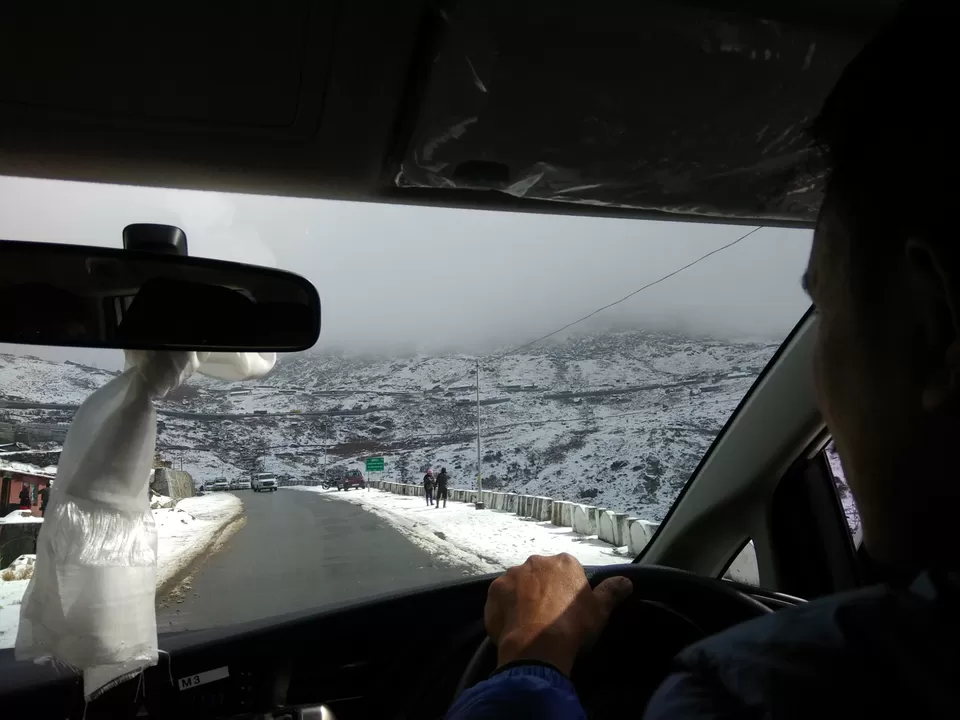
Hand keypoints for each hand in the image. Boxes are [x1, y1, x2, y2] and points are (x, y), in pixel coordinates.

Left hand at [484, 553, 632, 675]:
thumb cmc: (573, 627)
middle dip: (544, 590)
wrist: (536, 647)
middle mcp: (536, 562)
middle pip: (541, 574)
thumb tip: (626, 581)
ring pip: (519, 584)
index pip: (567, 571)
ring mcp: (511, 575)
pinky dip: (506, 608)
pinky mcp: (493, 591)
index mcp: (563, 562)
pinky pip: (501, 598)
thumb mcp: (600, 611)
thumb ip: (612, 591)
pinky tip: (513, 625)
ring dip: (523, 597)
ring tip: (529, 623)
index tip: (568, 609)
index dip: (568, 591)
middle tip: (548, 616)